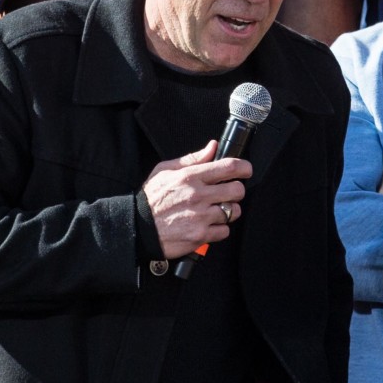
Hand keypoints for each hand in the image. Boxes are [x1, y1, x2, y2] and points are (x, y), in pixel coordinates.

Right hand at [142, 140, 250, 257]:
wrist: (136, 228)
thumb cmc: (150, 199)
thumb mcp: (165, 170)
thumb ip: (192, 159)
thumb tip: (213, 147)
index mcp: (190, 177)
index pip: (229, 167)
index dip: (244, 167)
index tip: (246, 170)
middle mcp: (198, 196)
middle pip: (237, 190)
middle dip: (236, 191)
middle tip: (228, 193)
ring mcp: (200, 217)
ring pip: (233, 212)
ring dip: (229, 211)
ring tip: (216, 210)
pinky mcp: (200, 235)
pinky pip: (224, 231)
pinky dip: (219, 230)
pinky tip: (208, 225)